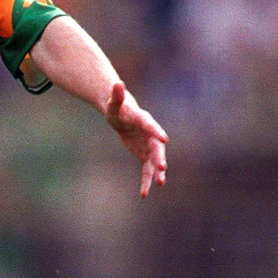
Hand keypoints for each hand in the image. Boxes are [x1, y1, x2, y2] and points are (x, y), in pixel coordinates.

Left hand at [105, 82, 167, 197]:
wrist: (122, 116)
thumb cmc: (117, 108)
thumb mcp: (113, 103)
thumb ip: (117, 95)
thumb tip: (117, 83)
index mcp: (143, 120)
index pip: (150, 125)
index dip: (156, 131)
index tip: (163, 139)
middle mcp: (150, 133)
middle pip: (156, 147)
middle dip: (159, 157)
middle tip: (162, 167)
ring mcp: (149, 145)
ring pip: (155, 160)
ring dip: (157, 172)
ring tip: (160, 183)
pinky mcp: (145, 155)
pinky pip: (147, 169)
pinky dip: (146, 181)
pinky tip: (143, 194)